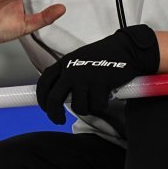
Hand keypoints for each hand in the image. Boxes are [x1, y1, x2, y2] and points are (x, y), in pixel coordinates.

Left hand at [36, 25, 159, 124]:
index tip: (46, 108)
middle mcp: (71, 70)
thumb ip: (68, 74)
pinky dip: (102, 105)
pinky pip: (96, 105)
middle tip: (59, 120)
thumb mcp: (79, 60)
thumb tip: (58, 94)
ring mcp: (85, 77)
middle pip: (54, 100)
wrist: (126, 48)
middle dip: (55, 115)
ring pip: (78, 107)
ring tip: (94, 100)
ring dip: (87, 108)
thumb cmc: (104, 56)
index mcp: (64, 63)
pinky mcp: (100, 84)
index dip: (41, 100)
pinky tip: (106, 96)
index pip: (43, 84)